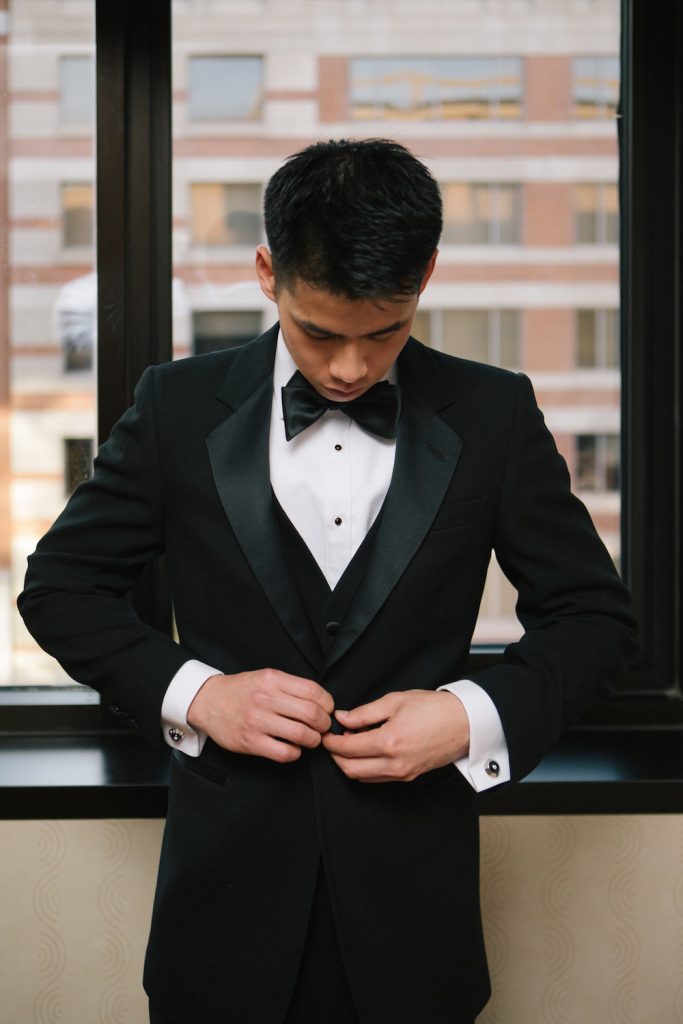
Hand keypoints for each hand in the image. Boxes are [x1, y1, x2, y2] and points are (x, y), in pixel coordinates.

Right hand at [187, 669, 333, 763]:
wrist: (208, 701)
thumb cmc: (242, 690)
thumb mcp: (266, 677)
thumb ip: (291, 686)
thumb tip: (322, 702)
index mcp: (273, 679)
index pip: (313, 691)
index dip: (327, 703)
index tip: (327, 709)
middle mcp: (265, 699)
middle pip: (311, 714)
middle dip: (324, 724)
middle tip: (322, 727)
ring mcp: (257, 721)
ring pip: (301, 735)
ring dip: (313, 740)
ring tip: (311, 739)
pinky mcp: (250, 742)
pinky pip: (284, 753)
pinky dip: (296, 753)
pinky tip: (293, 748)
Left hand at [321, 689, 469, 782]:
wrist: (465, 723)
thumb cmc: (434, 708)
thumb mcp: (396, 701)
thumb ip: (365, 712)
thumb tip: (343, 718)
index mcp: (389, 742)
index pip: (348, 749)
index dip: (331, 743)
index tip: (325, 734)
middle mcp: (394, 764)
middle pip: (351, 769)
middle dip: (336, 757)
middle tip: (332, 741)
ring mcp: (402, 773)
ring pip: (363, 777)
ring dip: (350, 764)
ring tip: (350, 742)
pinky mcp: (409, 776)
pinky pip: (378, 778)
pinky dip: (365, 768)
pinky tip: (367, 751)